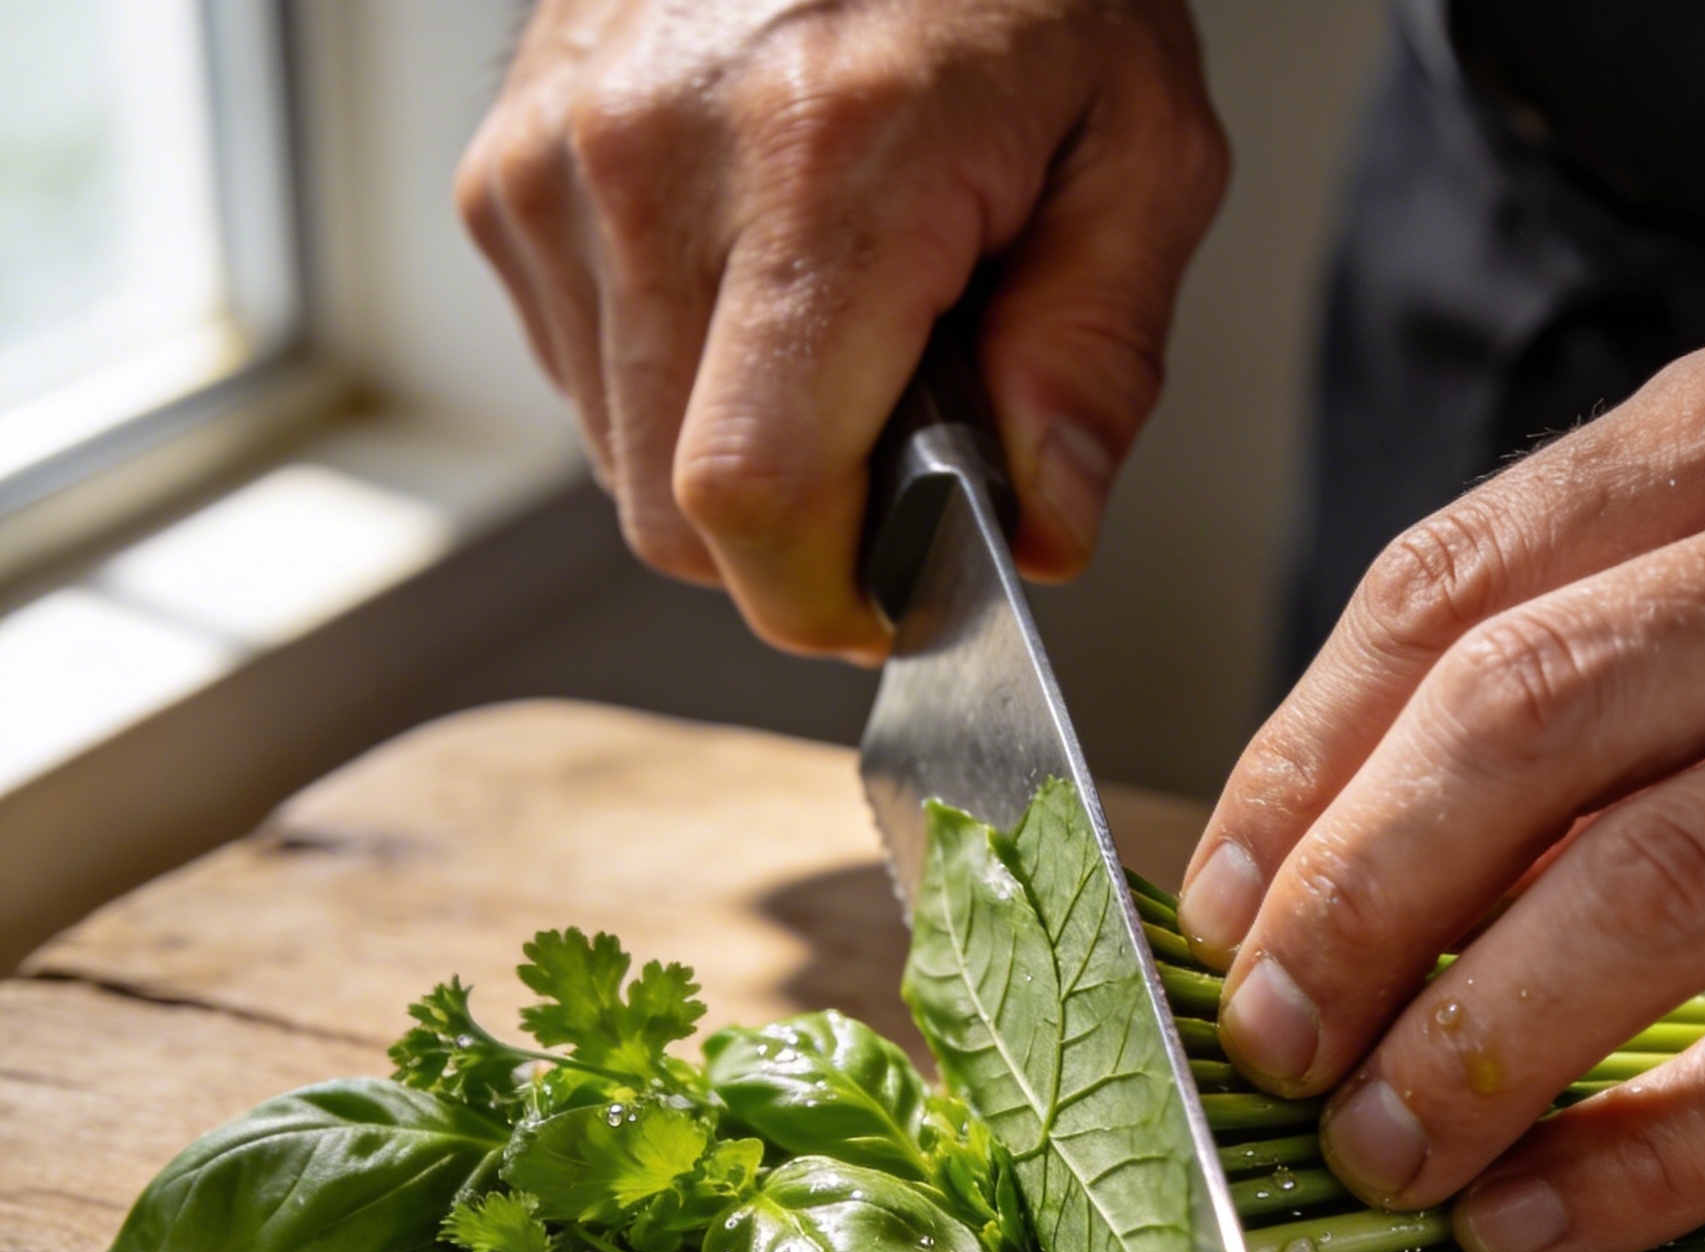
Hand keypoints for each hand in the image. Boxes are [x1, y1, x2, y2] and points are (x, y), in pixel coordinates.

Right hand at [456, 0, 1226, 660]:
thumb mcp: (1138, 143)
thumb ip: (1098, 356)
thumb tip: (1042, 530)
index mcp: (821, 164)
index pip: (755, 497)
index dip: (824, 593)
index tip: (890, 596)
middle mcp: (650, 161)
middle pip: (675, 512)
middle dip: (792, 543)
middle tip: (890, 460)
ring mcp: (554, 166)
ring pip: (621, 463)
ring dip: (732, 465)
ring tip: (828, 344)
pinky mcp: (507, 174)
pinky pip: (584, 378)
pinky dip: (672, 390)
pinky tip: (750, 300)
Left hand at [1180, 307, 1704, 1251]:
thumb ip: (1595, 608)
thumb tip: (1337, 831)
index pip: (1442, 593)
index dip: (1295, 770)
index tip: (1217, 902)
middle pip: (1515, 732)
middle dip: (1349, 911)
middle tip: (1268, 1039)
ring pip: (1651, 892)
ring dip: (1470, 1048)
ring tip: (1375, 1148)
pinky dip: (1650, 1159)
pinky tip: (1537, 1219)